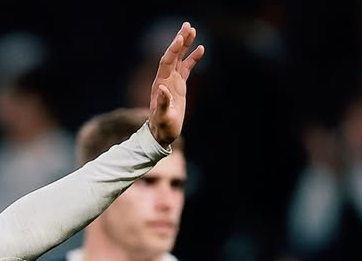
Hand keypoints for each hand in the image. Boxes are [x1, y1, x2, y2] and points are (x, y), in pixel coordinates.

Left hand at [148, 22, 204, 147]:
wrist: (161, 133)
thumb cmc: (162, 127)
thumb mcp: (163, 118)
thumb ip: (162, 104)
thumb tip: (163, 88)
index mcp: (161, 85)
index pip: (166, 62)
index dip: (173, 50)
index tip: (180, 38)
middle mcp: (165, 80)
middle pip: (172, 56)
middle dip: (179, 41)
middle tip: (187, 26)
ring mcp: (172, 82)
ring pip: (179, 59)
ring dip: (185, 45)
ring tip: (192, 30)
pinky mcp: (179, 86)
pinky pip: (186, 68)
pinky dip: (192, 58)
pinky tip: (201, 48)